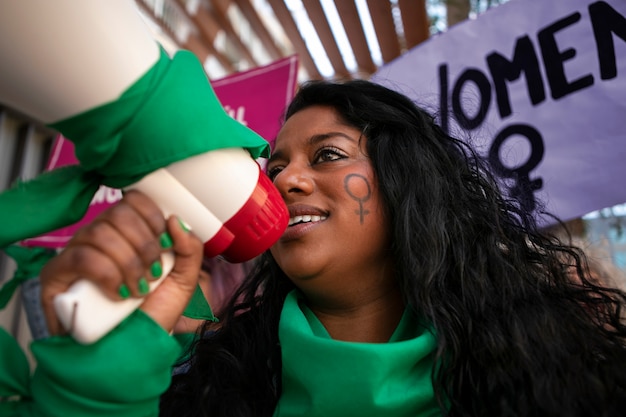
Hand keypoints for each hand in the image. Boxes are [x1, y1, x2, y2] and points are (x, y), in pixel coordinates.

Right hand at [40, 190, 203, 334]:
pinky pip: (80, 257)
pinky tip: (119, 294)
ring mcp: (75, 253)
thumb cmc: (153, 313)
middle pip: (118, 213)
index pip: (134, 200)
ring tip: (138, 289)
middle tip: (154, 273)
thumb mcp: (184, 281)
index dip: (152, 217)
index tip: (165, 244)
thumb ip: (189, 248)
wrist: (131, 350)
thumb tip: (175, 218)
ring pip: (100, 233)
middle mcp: (99, 237)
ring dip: (128, 263)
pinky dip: (108, 274)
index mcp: (127, 232)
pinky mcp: (56, 274)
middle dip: (144, 245)